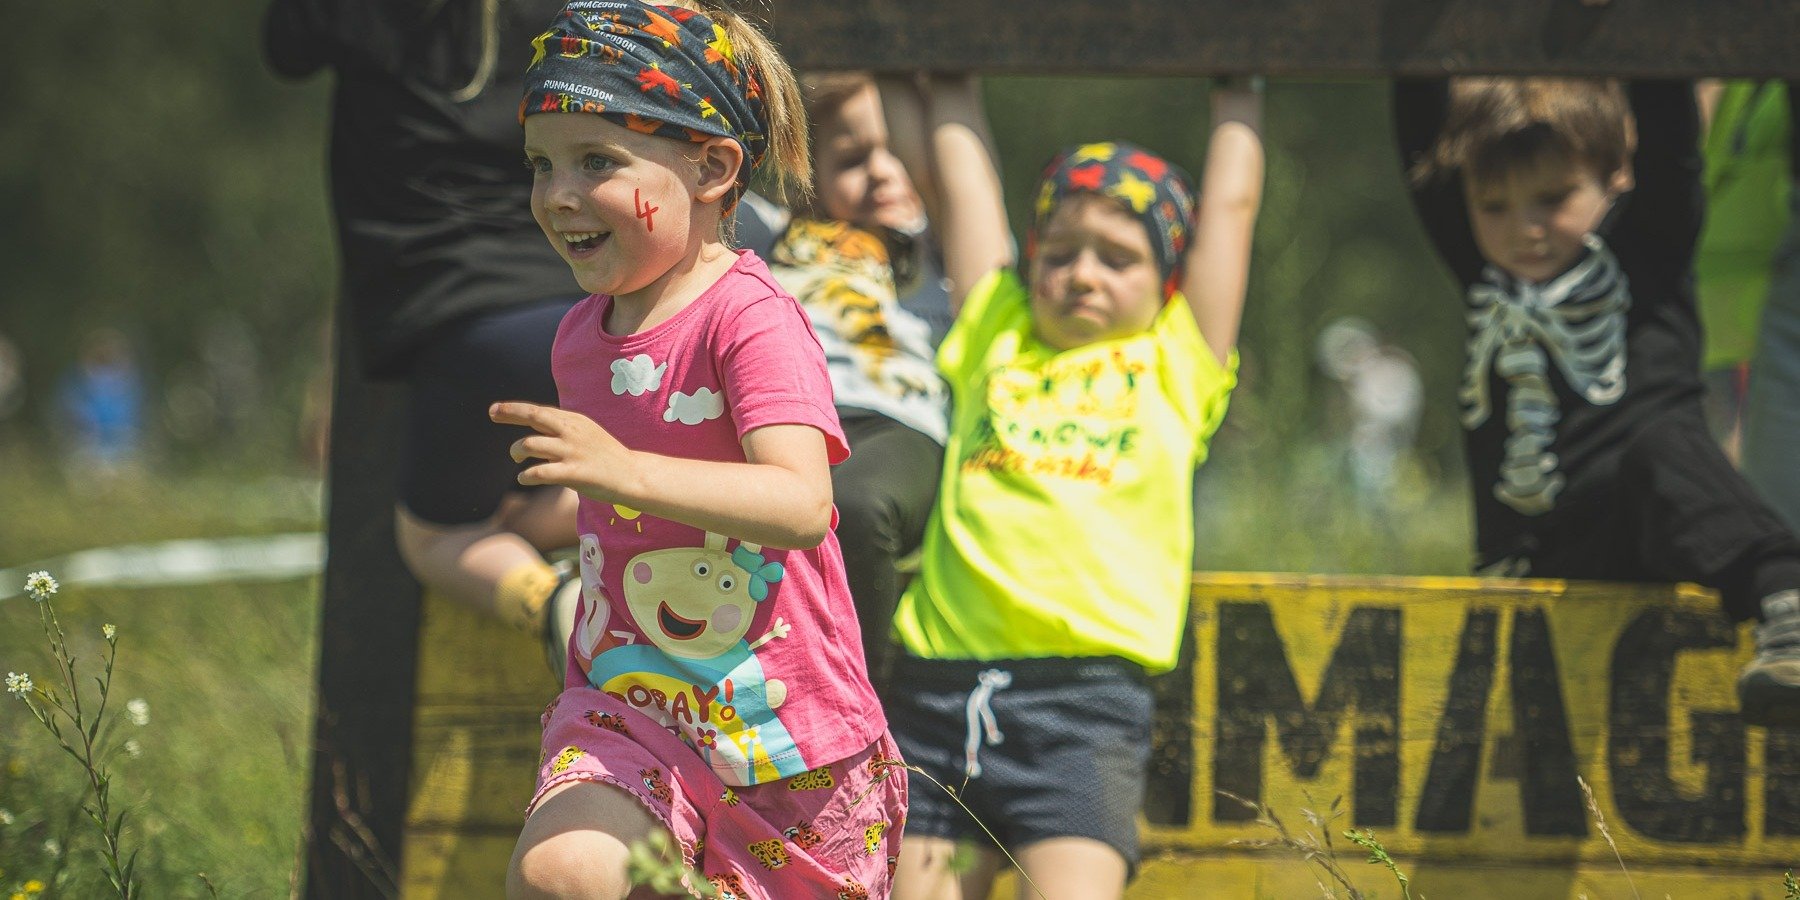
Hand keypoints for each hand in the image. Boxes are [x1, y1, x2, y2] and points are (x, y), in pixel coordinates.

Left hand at [489, 401, 637, 500]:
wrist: (631, 475)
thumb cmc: (605, 456)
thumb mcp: (585, 434)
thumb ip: (561, 430)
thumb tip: (533, 429)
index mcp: (574, 421)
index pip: (538, 411)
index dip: (514, 409)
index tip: (495, 410)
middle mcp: (571, 432)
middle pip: (534, 415)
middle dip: (510, 412)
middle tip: (492, 413)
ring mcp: (572, 451)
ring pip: (531, 444)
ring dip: (517, 451)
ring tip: (517, 458)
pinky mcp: (573, 473)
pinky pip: (540, 472)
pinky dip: (526, 475)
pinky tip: (524, 478)